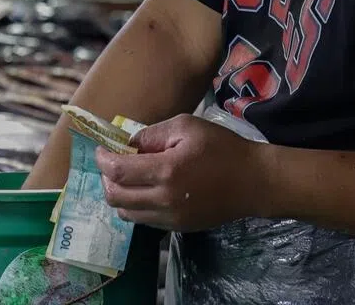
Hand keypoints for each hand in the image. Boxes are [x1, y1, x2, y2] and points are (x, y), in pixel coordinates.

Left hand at [95, 114, 264, 231]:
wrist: (253, 181)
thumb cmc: (222, 148)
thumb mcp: (187, 126)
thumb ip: (152, 134)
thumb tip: (128, 145)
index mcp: (166, 171)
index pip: (118, 171)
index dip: (103, 160)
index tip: (100, 150)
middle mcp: (163, 200)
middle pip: (116, 197)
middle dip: (106, 179)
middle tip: (111, 164)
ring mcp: (170, 218)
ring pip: (127, 214)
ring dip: (119, 195)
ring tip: (126, 177)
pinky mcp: (178, 228)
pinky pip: (144, 221)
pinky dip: (135, 206)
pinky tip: (144, 189)